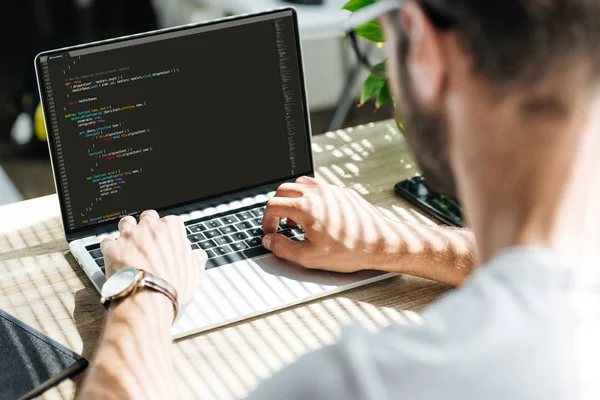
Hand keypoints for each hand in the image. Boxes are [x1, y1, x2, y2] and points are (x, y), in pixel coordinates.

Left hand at [100, 210, 206, 304]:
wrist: (148, 298)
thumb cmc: (173, 285)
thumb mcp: (195, 272)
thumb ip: (196, 259)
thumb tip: (198, 256)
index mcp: (171, 228)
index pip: (171, 222)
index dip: (169, 233)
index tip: (168, 243)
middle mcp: (149, 226)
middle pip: (147, 217)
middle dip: (147, 227)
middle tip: (149, 242)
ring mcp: (129, 235)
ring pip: (126, 223)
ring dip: (127, 232)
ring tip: (130, 245)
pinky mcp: (112, 247)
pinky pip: (107, 241)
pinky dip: (110, 247)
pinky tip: (114, 256)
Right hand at [262, 176, 390, 272]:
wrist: (379, 244)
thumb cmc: (350, 251)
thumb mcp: (309, 257)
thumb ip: (283, 248)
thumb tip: (270, 241)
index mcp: (306, 208)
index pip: (273, 205)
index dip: (266, 221)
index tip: (270, 232)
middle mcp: (317, 194)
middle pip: (283, 190)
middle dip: (276, 207)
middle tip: (279, 224)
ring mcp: (331, 190)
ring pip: (300, 184)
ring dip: (292, 199)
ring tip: (296, 219)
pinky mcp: (342, 192)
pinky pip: (319, 187)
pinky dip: (309, 197)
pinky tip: (316, 215)